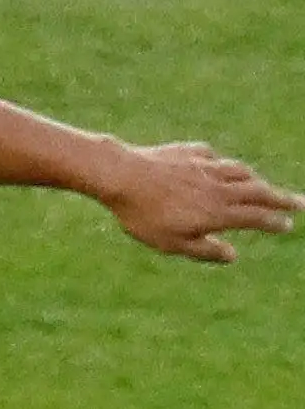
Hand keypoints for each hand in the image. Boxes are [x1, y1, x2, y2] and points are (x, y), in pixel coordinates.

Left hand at [101, 141, 303, 263]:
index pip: (256, 217)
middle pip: (257, 191)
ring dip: (255, 180)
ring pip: (239, 171)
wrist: (121, 175)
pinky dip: (222, 163)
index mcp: (218, 212)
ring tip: (262, 186)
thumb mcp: (172, 243)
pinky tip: (219, 165)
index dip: (274, 221)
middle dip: (281, 198)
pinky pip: (213, 157)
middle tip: (300, 202)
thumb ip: (205, 250)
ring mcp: (205, 166)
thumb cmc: (142, 215)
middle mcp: (218, 186)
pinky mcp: (188, 152)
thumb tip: (233, 256)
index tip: (288, 224)